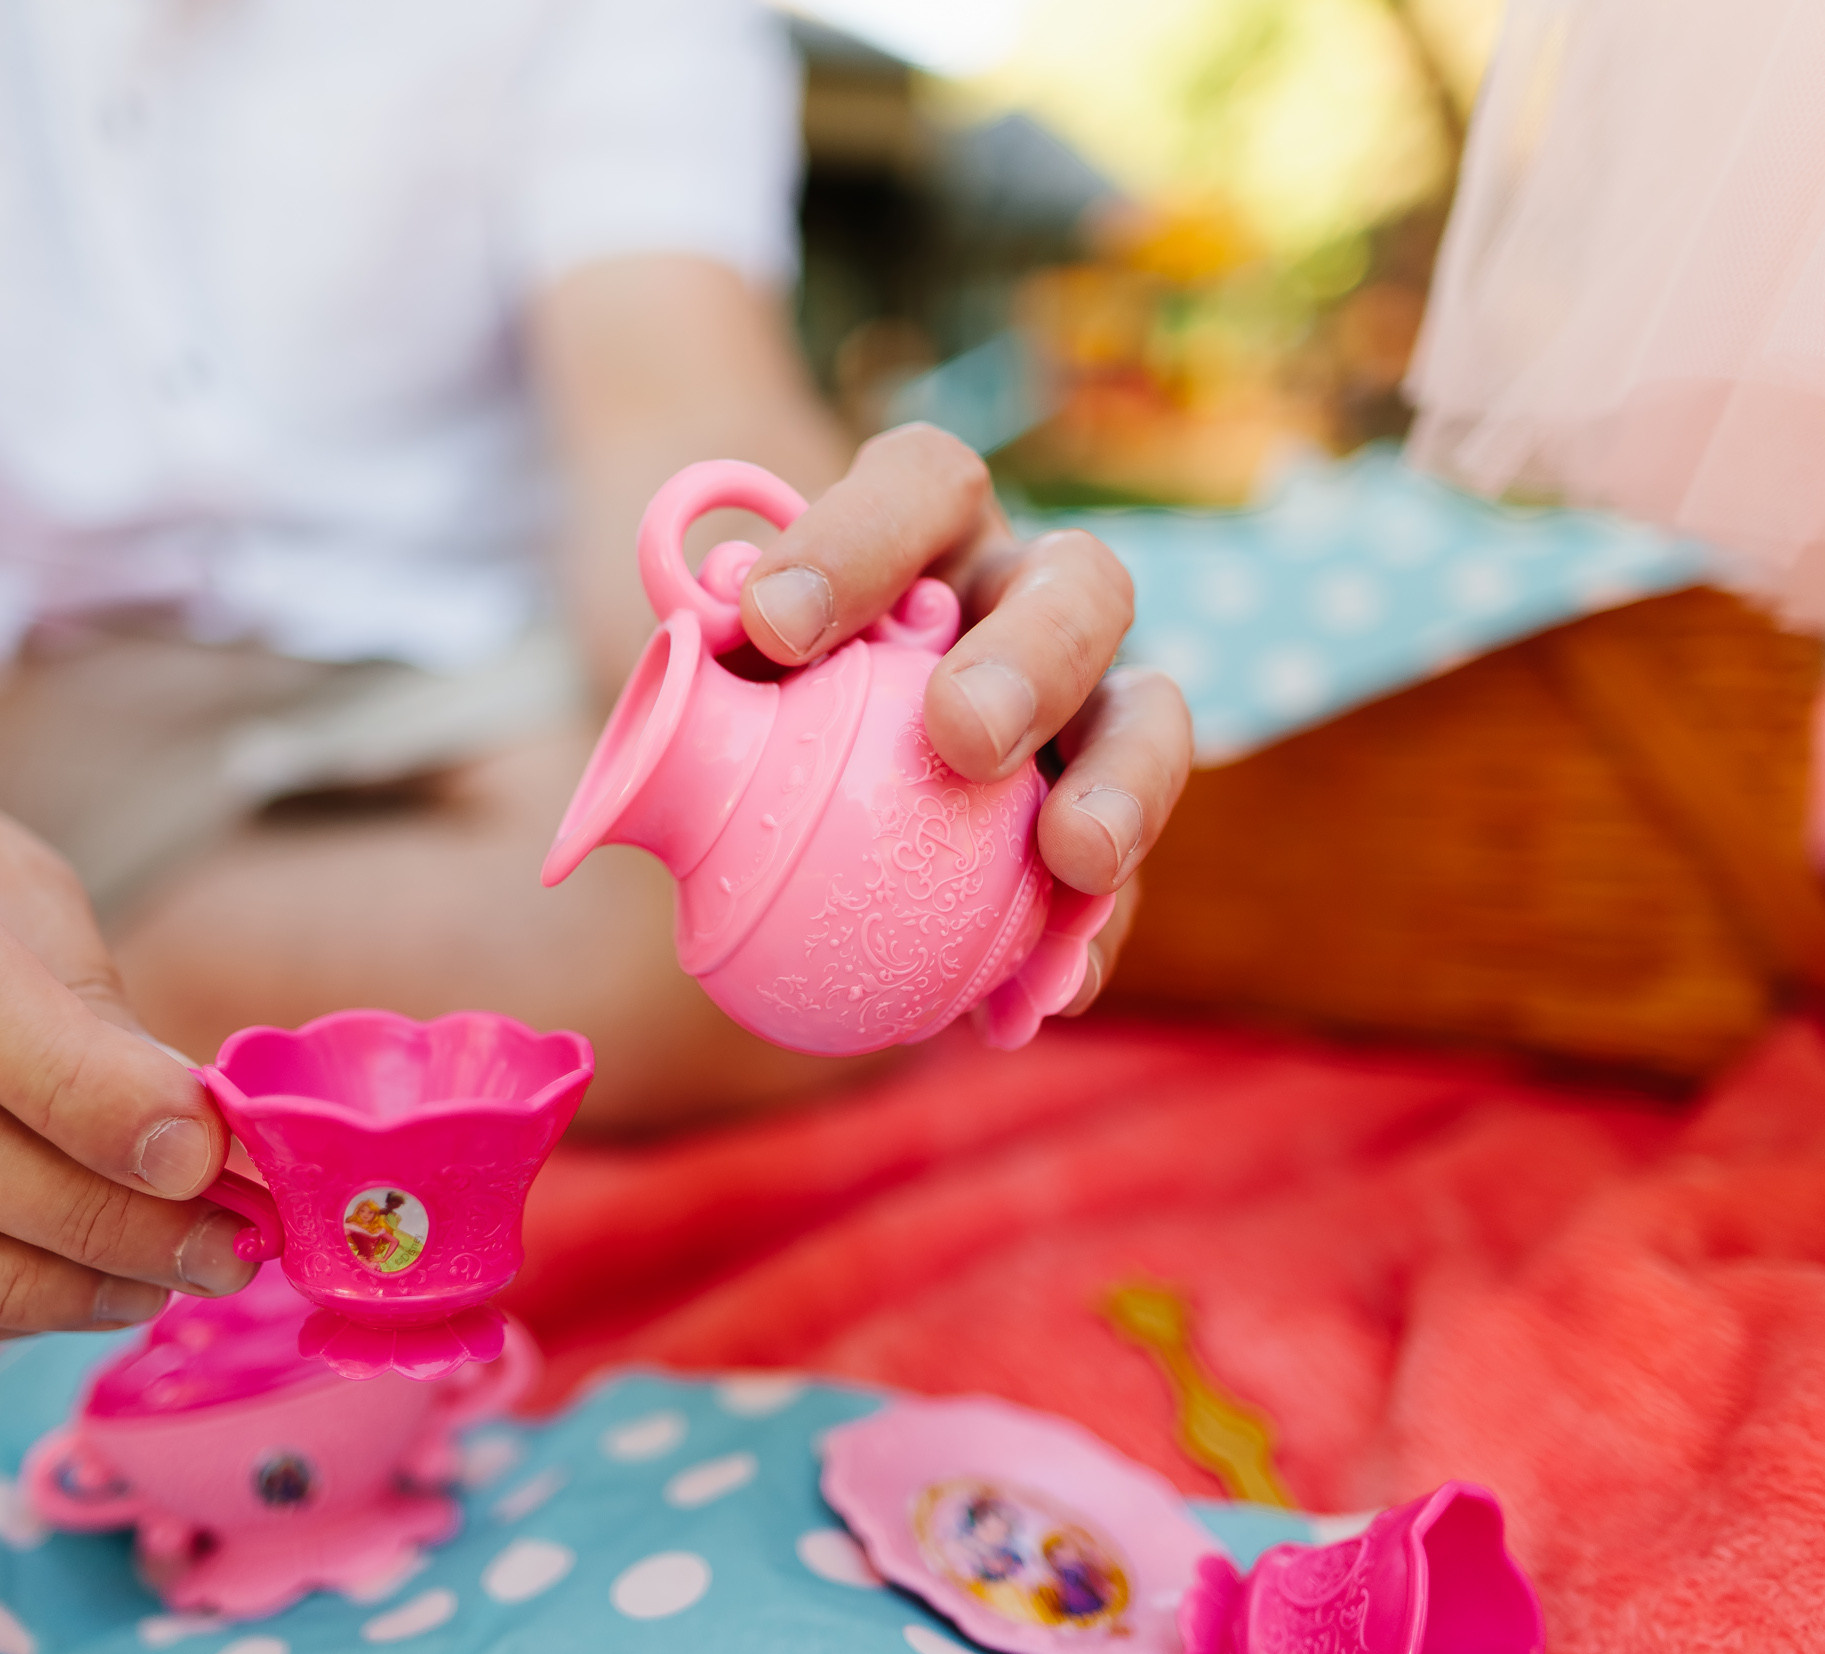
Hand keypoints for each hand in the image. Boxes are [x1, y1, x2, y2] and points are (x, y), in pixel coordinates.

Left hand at [736, 425, 1190, 1009]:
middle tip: (963, 737)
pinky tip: (1038, 1000)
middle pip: (1081, 584)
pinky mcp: (1099, 821)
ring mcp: (1086, 707)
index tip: (771, 625)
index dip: (859, 536)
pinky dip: (1088, 940)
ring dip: (1122, 789)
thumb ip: (696, 687)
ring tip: (1074, 863)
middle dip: (1034, 655)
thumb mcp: (699, 684)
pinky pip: (1116, 883)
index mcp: (927, 531)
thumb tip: (676, 697)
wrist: (790, 795)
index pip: (921, 482)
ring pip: (1148, 716)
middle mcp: (1026, 597)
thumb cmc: (741, 709)